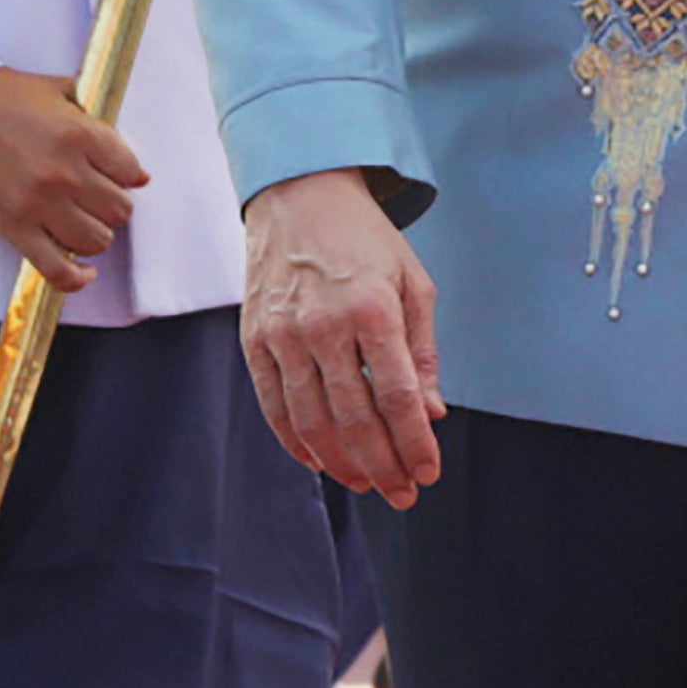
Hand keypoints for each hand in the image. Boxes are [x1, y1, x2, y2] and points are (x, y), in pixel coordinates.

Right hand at [0, 66, 145, 293]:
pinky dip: (76, 277)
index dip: (126, 176)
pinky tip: (83, 271)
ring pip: (97, 241)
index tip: (115, 178)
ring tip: (81, 224)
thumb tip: (133, 166)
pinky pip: (58, 269)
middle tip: (95, 200)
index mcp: (82, 134)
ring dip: (94, 236)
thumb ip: (96, 120)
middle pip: (120, 210)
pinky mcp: (14, 226)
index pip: (131, 172)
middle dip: (111, 206)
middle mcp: (66, 171)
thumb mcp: (58, 91)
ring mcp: (40, 202)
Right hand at [242, 168, 444, 506]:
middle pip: (356, 417)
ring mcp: (283, 335)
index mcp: (371, 309)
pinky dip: (297, 441)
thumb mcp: (411, 283)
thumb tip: (431, 412)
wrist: (298, 194)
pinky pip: (275, 405)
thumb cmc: (364, 240)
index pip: (397, 396)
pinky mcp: (254, 339)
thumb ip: (421, 351)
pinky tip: (321, 462)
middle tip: (403, 493)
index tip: (428, 471)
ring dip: (343, 462)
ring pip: (312, 421)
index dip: (414, 441)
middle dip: (384, 465)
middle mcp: (323, 325)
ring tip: (367, 483)